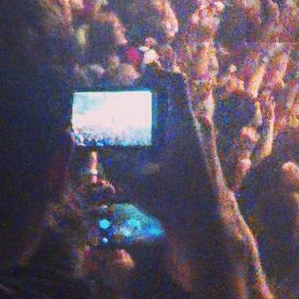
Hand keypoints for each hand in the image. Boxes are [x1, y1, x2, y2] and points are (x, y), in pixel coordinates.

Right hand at [128, 67, 243, 251]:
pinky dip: (163, 136)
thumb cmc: (174, 200)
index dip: (155, 73)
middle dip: (147, 101)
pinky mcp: (204, 154)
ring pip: (176, 118)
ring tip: (130, 133)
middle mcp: (198, 126)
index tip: (136, 78)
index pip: (174, 81)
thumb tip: (91, 144)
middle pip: (171, 100)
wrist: (208, 225)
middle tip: (124, 110)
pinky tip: (145, 153)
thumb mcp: (136, 179)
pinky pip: (182, 134)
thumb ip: (111, 159)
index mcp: (185, 123)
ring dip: (154, 122)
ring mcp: (204, 140)